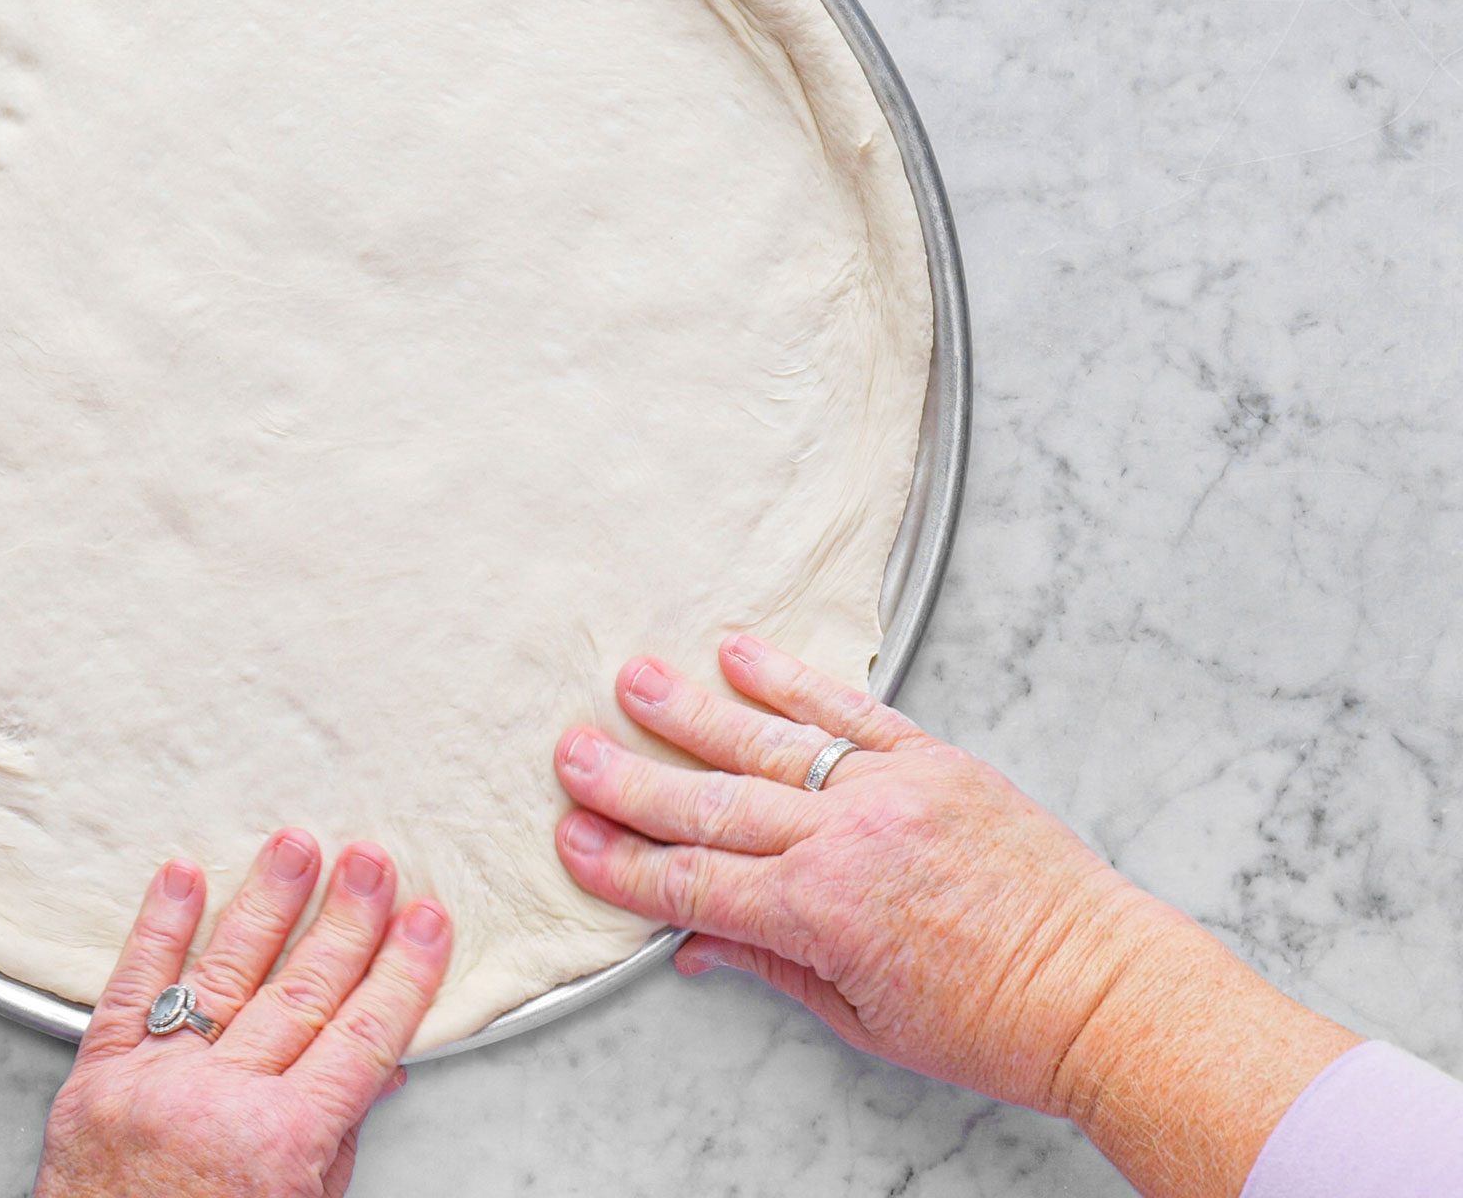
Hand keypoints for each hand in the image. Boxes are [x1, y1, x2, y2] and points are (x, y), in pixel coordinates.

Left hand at [34, 830, 452, 1197]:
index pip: (362, 1039)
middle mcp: (217, 1102)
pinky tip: (181, 877)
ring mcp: (152, 1083)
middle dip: (345, 923)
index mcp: (279, 1144)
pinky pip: (128, 992)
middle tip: (373, 861)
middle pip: (300, 993)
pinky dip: (155, 931)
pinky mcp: (93, 1079)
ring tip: (296, 846)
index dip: (403, 976)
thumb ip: (334, 1144)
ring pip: (221, 975)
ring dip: (265, 904)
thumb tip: (376, 1071)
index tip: (429, 921)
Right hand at [550, 633, 1174, 1113]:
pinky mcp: (934, 761)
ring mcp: (891, 791)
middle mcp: (850, 841)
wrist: (1104, 990)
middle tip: (571, 755)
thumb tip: (694, 943)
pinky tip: (740, 655)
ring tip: (632, 680)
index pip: (695, 883)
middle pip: (711, 804)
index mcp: (824, 915)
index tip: (573, 843)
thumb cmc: (996, 1021)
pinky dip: (791, 680)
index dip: (624, 866)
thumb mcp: (864, 1019)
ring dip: (690, 711)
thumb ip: (771, 964)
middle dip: (630, 782)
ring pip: (767, 742)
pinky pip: (848, 712)